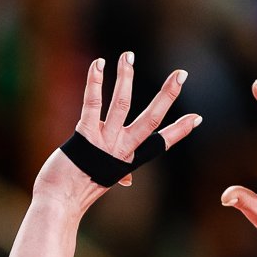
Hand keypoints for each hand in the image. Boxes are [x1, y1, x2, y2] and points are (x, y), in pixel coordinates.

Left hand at [35, 51, 197, 207]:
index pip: (160, 142)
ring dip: (126, 77)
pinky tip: (99, 64)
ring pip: (121, 104)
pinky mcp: (84, 135)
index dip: (179, 130)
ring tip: (129, 55)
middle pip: (150, 119)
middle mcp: (121, 149)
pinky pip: (93, 104)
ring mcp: (104, 141)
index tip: (197, 118)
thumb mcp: (104, 179)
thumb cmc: (78, 189)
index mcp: (128, 159)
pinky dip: (95, 82)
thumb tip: (128, 178)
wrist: (59, 202)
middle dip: (167, 95)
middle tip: (182, 74)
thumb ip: (118, 173)